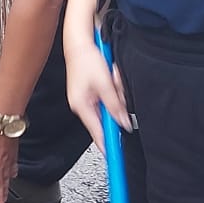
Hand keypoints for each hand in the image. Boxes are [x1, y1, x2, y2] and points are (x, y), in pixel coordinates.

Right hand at [65, 34, 128, 148]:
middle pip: (108, 118)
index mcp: (82, 107)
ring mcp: (87, 99)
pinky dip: (113, 88)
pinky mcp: (92, 92)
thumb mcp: (105, 84)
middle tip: (115, 85)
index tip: (115, 159)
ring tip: (112, 76)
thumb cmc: (87, 60)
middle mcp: (82, 106)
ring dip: (116, 92)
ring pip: (111, 106)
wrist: (79, 43)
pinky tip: (110, 75)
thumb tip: (124, 124)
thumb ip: (115, 106)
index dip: (108, 147)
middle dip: (117, 104)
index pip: (98, 134)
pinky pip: (108, 98)